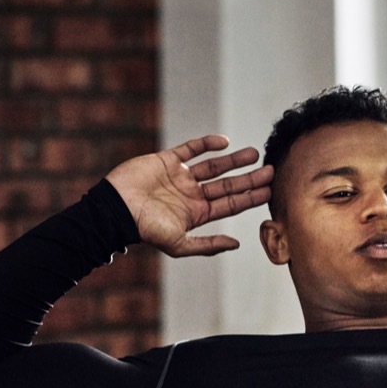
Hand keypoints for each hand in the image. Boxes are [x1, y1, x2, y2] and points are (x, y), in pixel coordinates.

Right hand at [105, 135, 274, 256]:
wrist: (114, 210)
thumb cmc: (145, 230)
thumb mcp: (179, 244)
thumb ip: (208, 245)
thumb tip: (237, 244)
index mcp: (197, 213)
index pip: (231, 204)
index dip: (250, 196)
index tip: (270, 189)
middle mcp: (192, 195)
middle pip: (228, 185)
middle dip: (249, 178)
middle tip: (271, 170)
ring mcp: (180, 177)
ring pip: (214, 166)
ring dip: (234, 160)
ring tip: (254, 154)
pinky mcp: (166, 160)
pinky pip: (190, 149)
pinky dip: (206, 144)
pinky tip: (224, 142)